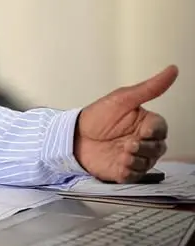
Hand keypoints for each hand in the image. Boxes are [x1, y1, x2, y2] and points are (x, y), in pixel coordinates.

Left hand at [74, 65, 176, 182]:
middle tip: (130, 144)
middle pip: (158, 147)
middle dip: (146, 148)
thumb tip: (172, 69)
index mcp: (144, 123)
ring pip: (148, 163)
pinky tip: (120, 164)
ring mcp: (134, 157)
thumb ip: (149, 88)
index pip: (161, 128)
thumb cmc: (97, 116)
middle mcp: (142, 140)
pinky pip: (135, 176)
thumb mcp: (122, 98)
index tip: (143, 130)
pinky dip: (130, 171)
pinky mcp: (124, 171)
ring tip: (122, 153)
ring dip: (137, 159)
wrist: (73, 135)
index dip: (154, 131)